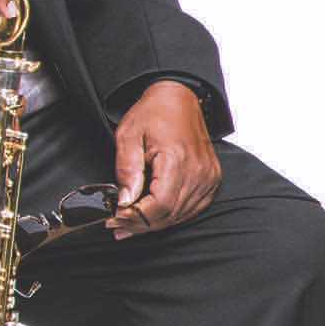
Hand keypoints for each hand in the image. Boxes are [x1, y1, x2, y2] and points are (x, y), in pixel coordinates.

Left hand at [109, 80, 220, 235]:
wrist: (178, 99)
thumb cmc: (153, 112)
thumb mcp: (127, 136)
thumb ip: (126, 169)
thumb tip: (125, 200)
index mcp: (178, 160)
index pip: (160, 204)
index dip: (135, 217)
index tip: (113, 218)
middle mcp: (199, 172)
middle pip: (170, 213)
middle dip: (140, 224)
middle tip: (116, 226)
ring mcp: (208, 177)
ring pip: (181, 214)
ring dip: (153, 223)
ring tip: (128, 225)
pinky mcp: (211, 179)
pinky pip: (192, 208)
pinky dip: (171, 215)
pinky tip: (152, 217)